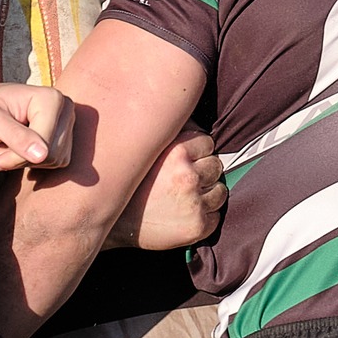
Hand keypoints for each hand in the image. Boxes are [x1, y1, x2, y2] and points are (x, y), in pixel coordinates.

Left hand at [0, 82, 75, 172]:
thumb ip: (16, 136)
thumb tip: (42, 155)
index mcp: (51, 99)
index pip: (44, 144)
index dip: (17, 157)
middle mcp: (65, 109)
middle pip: (52, 154)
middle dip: (20, 159)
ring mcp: (67, 123)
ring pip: (54, 160)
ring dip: (24, 161)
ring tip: (3, 148)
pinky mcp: (64, 137)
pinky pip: (55, 162)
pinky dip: (32, 162)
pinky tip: (16, 150)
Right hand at [108, 128, 225, 250]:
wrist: (117, 225)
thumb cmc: (131, 184)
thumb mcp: (146, 151)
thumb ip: (170, 131)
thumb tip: (189, 112)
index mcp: (176, 153)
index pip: (207, 143)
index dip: (196, 152)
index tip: (183, 162)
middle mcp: (187, 177)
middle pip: (216, 165)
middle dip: (203, 172)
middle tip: (182, 180)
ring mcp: (194, 203)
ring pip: (220, 191)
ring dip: (208, 194)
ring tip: (184, 197)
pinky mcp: (197, 226)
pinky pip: (216, 216)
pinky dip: (205, 215)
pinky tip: (184, 214)